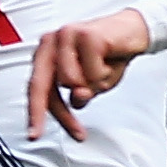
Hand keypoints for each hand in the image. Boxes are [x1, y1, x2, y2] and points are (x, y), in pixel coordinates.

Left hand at [25, 6, 154, 137]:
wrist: (132, 31)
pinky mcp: (85, 35)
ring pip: (71, 83)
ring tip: (103, 72)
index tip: (34, 135)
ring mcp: (66, 36)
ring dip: (93, 85)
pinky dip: (106, 74)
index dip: (35, 114)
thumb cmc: (107, 55)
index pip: (35, 88)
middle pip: (41, 85)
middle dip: (59, 113)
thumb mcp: (90, 83)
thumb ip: (78, 93)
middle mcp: (51, 42)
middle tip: (74, 132)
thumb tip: (77, 99)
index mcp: (46, 53)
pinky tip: (110, 61)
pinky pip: (93, 73)